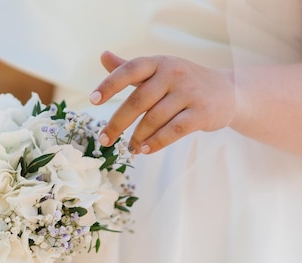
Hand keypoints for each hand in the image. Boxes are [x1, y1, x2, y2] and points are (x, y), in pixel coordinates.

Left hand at [89, 51, 234, 153]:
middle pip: (138, 101)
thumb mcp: (157, 71)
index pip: (130, 70)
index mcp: (158, 63)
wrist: (228, 92)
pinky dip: (156, 142)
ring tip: (130, 148)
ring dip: (137, 137)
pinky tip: (145, 150)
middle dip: (117, 123)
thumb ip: (129, 68)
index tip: (92, 100)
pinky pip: (173, 131)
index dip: (109, 84)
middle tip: (104, 140)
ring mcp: (189, 92)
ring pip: (154, 119)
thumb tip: (103, 56)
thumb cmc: (182, 83)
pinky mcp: (202, 113)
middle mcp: (174, 74)